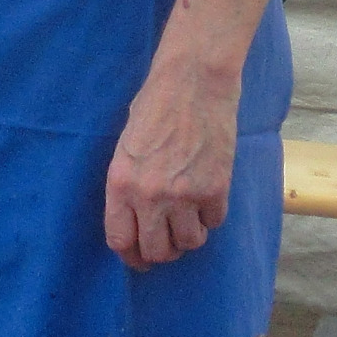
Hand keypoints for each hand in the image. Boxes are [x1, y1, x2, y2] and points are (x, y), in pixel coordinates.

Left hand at [104, 61, 238, 272]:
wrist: (194, 79)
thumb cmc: (156, 103)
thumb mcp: (127, 145)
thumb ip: (129, 184)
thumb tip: (137, 219)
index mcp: (121, 183)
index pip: (121, 241)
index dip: (132, 255)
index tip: (140, 257)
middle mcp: (150, 195)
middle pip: (157, 252)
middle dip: (163, 251)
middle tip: (168, 240)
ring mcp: (185, 195)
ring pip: (189, 243)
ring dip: (189, 235)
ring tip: (189, 215)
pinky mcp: (216, 189)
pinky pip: (214, 222)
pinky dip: (211, 215)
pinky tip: (208, 194)